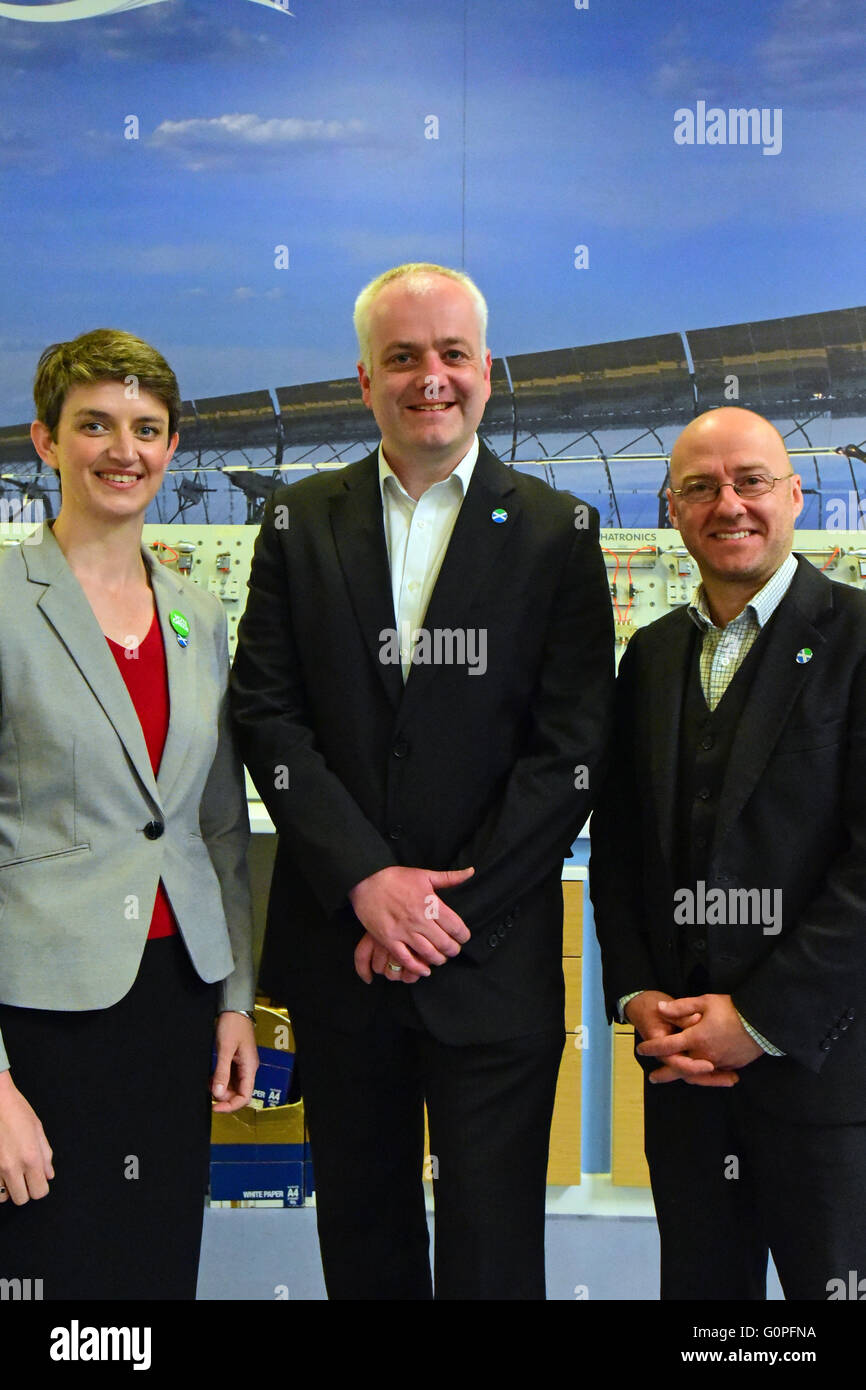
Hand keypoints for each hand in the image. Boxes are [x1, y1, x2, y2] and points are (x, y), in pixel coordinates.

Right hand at [0, 1069, 53, 1204]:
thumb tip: (48, 1174)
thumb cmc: (15, 1109)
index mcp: (30, 1157)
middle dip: (25, 1190)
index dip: (40, 1187)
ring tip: (9, 1173)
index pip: (40, 1191)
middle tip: (24, 1176)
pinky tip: (0, 1169)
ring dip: (7, 1188)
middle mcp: (12, 1167)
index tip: (37, 1179)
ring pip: (2, 1197)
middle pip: (21, 1199)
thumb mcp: (37, 1128)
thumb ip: (45, 1154)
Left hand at [211, 1012, 257, 1112]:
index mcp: (250, 1067)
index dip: (230, 1105)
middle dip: (224, 1096)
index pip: (245, 1097)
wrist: (234, 1009)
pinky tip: (211, 1078)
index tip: (215, 1107)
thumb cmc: (233, 1025)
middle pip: (238, 1093)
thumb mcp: (225, 1049)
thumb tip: (218, 1094)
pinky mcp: (236, 1061)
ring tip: (209, 1084)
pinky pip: (229, 1077)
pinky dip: (219, 1081)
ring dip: (221, 1089)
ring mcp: (242, 1065)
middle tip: (210, 1091)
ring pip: (233, 1086)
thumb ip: (222, 1072)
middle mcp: (248, 1069)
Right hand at [348, 865, 473, 974]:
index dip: (463, 936)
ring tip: (440, 958)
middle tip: (453, 949)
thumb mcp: (425, 874)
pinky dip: (418, 968)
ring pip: (429, 954)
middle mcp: (419, 920)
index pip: (456, 927)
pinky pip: (406, 959)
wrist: (367, 880)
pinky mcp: (389, 939)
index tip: (463, 937)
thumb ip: (449, 878)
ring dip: (438, 959)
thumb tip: (471, 872)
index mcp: (431, 904)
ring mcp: (404, 931)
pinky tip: (424, 970)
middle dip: (453, 950)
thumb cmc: (396, 877)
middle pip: (445, 944)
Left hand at [637, 993, 761, 1082]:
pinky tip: (699, 1075)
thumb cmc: (733, 1009)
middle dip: (665, 1074)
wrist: (763, 1022)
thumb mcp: (705, 1001)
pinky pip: (713, 1074)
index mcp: (695, 1038)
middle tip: (653, 1078)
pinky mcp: (731, 1065)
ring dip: (683, 1076)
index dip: (652, 1048)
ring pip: (696, 1075)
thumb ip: (681, 1007)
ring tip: (674, 1079)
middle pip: (679, 1068)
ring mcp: (719, 1062)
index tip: (641, 1049)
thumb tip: (660, 1008)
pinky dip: (703, 1076)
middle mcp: (704, 1054)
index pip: (667, 1046)